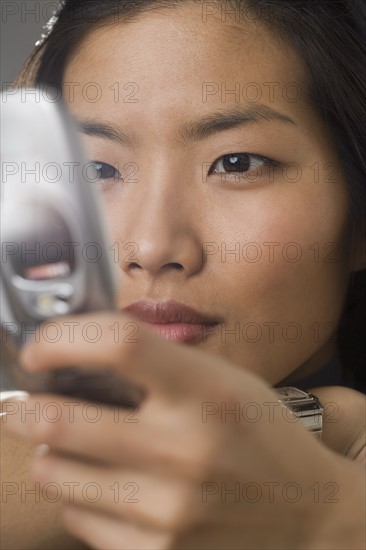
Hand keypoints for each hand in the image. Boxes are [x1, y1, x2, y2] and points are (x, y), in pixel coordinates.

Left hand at [2, 313, 364, 549]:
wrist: (306, 514)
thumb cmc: (258, 433)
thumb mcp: (222, 380)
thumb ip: (157, 364)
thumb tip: (78, 355)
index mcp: (206, 390)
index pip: (119, 344)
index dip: (63, 338)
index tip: (39, 348)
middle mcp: (185, 449)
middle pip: (60, 419)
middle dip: (26, 408)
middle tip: (27, 403)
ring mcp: (168, 510)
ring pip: (54, 473)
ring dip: (53, 452)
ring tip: (75, 445)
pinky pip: (77, 516)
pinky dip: (80, 495)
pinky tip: (112, 485)